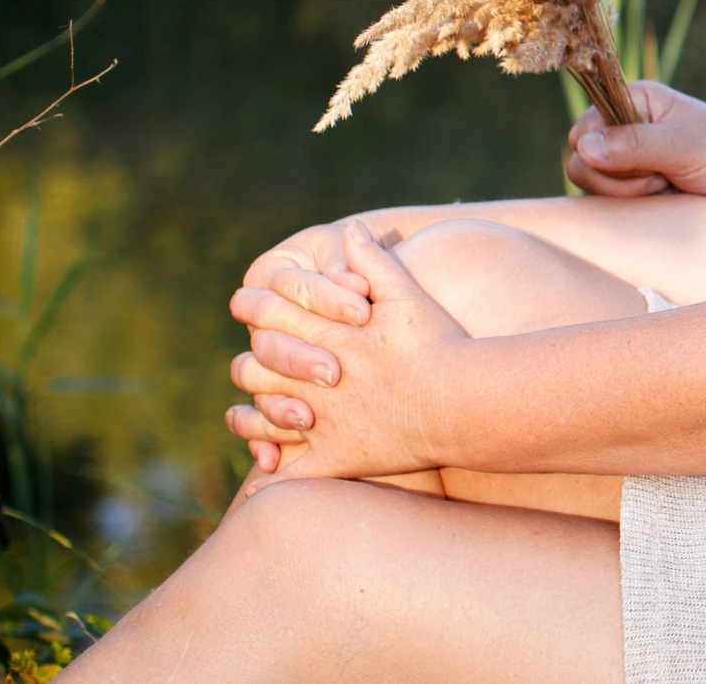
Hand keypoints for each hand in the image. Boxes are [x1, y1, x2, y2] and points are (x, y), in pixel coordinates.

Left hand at [225, 222, 468, 483]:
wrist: (461, 399)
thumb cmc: (438, 343)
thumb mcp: (407, 294)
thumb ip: (373, 261)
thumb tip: (351, 228)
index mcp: (329, 335)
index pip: (272, 316)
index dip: (255, 308)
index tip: (248, 306)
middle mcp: (316, 378)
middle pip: (257, 365)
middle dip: (250, 361)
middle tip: (248, 362)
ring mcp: (323, 420)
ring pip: (265, 414)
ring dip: (250, 414)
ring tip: (244, 413)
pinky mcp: (337, 457)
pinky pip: (292, 473)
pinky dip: (271, 477)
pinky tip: (261, 474)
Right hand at [565, 81, 705, 197]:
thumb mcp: (683, 148)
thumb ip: (634, 146)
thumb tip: (583, 147)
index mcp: (634, 100)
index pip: (582, 132)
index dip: (604, 156)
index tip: (647, 163)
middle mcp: (625, 123)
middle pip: (582, 161)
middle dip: (620, 180)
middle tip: (662, 178)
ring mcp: (627, 152)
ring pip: (593, 183)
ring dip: (630, 193)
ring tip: (667, 184)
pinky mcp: (633, 178)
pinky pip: (609, 197)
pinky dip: (636, 202)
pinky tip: (665, 193)